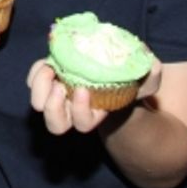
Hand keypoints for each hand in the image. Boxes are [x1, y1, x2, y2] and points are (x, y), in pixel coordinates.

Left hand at [26, 58, 163, 134]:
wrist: (111, 68)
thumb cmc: (130, 79)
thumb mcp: (147, 77)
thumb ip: (152, 74)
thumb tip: (151, 63)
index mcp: (95, 113)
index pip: (83, 123)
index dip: (79, 111)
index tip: (82, 90)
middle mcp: (73, 109)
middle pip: (55, 125)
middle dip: (53, 109)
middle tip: (60, 88)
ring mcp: (59, 95)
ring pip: (39, 105)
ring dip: (40, 89)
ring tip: (50, 71)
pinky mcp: (48, 80)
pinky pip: (34, 81)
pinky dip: (36, 72)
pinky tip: (48, 63)